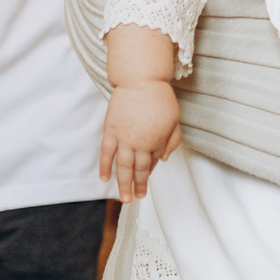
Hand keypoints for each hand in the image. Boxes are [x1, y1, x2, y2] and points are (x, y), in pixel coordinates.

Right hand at [99, 83, 180, 200]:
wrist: (141, 80)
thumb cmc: (161, 98)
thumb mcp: (175, 120)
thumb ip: (172, 141)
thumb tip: (163, 159)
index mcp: (156, 142)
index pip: (152, 163)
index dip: (150, 172)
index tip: (146, 179)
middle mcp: (139, 144)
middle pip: (137, 170)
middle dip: (137, 186)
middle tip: (136, 199)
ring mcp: (123, 138)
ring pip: (122, 166)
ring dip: (123, 184)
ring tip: (124, 198)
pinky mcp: (111, 130)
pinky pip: (106, 153)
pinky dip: (104, 167)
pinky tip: (104, 179)